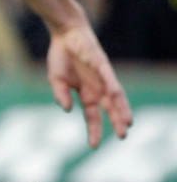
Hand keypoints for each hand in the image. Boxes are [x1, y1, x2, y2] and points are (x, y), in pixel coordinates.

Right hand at [46, 21, 130, 146]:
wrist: (65, 35)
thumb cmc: (61, 57)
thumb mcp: (56, 80)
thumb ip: (60, 95)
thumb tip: (66, 110)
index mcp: (85, 94)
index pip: (92, 116)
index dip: (93, 130)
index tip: (93, 146)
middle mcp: (97, 88)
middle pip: (109, 109)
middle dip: (116, 123)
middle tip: (122, 137)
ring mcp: (101, 78)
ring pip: (115, 98)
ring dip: (121, 110)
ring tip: (127, 123)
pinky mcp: (102, 66)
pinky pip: (109, 79)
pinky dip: (113, 89)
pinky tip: (116, 98)